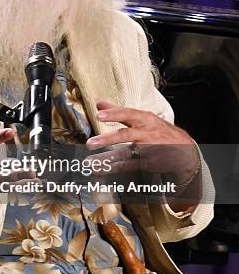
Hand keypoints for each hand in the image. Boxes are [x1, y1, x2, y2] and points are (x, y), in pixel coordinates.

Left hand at [86, 101, 200, 192]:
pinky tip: (100, 171)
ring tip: (90, 162)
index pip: (128, 114)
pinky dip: (114, 169)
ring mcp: (148, 150)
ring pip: (125, 154)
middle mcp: (146, 134)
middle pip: (126, 135)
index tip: (98, 115)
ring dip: (107, 159)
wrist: (184, 151)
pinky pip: (128, 166)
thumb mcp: (142, 117)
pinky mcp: (148, 164)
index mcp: (145, 119)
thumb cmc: (158, 131)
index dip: (113, 114)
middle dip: (107, 139)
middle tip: (90, 143)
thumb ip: (119, 111)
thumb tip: (99, 103)